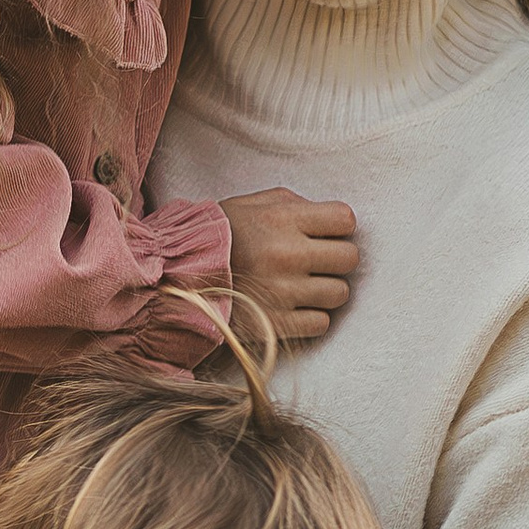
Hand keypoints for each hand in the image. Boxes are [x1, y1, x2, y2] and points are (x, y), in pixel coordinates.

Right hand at [223, 186, 357, 345]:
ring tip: (303, 285)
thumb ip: (297, 206)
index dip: (338, 227)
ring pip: (339, 293)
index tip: (326, 233)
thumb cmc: (221, 236)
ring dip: (325, 290)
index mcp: (282, 219)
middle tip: (318, 261)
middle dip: (336, 259)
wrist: (178, 275)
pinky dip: (311, 317)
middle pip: (349, 258)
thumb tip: (333, 221)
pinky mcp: (277, 324)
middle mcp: (287, 254)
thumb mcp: (253, 204)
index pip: (345, 220)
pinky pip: (321, 323)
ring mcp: (283, 292)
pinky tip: (293, 306)